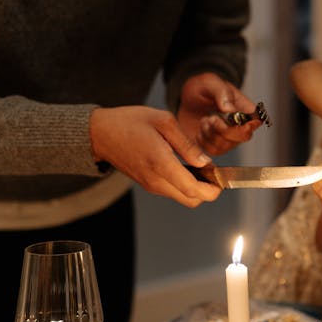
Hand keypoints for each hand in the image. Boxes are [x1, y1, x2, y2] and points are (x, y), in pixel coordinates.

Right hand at [90, 105, 221, 207]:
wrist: (99, 133)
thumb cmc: (130, 122)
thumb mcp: (163, 121)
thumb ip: (187, 144)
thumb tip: (206, 162)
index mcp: (161, 163)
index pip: (194, 190)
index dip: (213, 188)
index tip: (221, 176)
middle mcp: (156, 180)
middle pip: (192, 200)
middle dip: (208, 190)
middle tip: (214, 170)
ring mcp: (151, 185)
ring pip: (183, 198)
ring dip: (197, 188)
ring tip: (201, 166)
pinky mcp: (148, 184)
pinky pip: (173, 192)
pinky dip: (186, 184)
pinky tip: (187, 166)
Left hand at [177, 72, 262, 154]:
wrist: (189, 100)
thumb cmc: (203, 89)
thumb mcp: (210, 83)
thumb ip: (222, 93)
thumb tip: (230, 110)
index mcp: (246, 108)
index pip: (256, 121)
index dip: (246, 124)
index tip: (230, 119)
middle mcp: (242, 126)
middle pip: (243, 136)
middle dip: (223, 129)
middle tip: (212, 117)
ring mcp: (230, 138)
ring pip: (226, 145)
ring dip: (210, 133)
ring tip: (206, 120)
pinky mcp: (217, 146)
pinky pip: (213, 151)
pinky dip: (203, 140)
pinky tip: (203, 128)